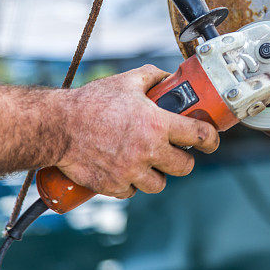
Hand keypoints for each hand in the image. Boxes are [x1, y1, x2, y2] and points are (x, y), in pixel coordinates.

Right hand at [56, 65, 218, 198]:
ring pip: (159, 184)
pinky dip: (131, 184)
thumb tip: (168, 78)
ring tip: (149, 162)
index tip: (212, 142)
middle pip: (184, 167)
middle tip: (175, 152)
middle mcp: (148, 151)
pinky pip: (132, 192)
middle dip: (183, 160)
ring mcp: (131, 171)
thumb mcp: (127, 82)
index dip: (211, 140)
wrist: (57, 127)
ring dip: (157, 175)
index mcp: (158, 125)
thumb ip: (152, 78)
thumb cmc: (91, 103)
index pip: (200, 135)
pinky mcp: (113, 186)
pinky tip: (125, 170)